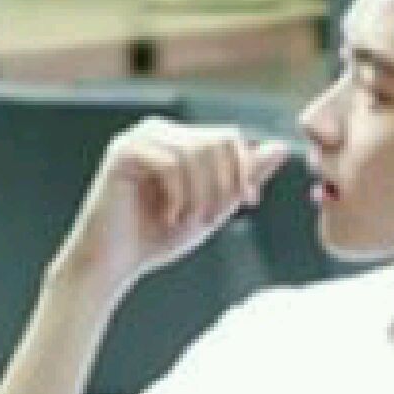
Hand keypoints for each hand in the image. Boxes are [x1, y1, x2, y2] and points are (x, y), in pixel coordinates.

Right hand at [50, 118, 287, 300]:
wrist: (113, 263)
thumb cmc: (160, 237)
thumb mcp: (214, 207)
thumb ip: (243, 178)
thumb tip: (280, 147)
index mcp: (181, 140)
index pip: (229, 137)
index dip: (246, 169)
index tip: (249, 202)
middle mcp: (160, 131)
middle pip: (217, 141)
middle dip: (224, 184)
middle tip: (211, 218)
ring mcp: (139, 138)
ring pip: (196, 152)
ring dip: (202, 194)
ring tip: (189, 221)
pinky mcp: (123, 153)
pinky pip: (171, 164)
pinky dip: (179, 196)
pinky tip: (169, 217)